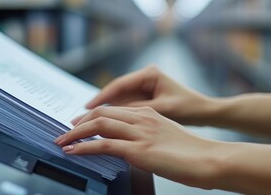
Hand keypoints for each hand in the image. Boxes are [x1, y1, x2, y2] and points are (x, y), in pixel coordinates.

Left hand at [55, 106, 222, 188]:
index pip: (113, 110)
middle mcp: (141, 118)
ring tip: (61, 141)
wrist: (209, 160)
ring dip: (75, 134)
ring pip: (97, 126)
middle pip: (101, 113)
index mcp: (148, 113)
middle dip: (79, 122)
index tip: (80, 124)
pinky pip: (102, 144)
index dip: (92, 116)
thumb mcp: (166, 138)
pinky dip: (83, 147)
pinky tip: (73, 151)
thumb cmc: (192, 154)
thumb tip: (132, 147)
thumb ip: (148, 136)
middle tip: (65, 132)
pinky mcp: (137, 149)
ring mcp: (139, 132)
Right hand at [78, 66, 218, 125]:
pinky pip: (127, 106)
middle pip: (116, 92)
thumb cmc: (190, 109)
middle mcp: (145, 77)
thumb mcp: (162, 110)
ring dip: (106, 112)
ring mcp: (146, 87)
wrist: (208, 113)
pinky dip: (117, 116)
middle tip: (81, 118)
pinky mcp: (148, 97)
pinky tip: (105, 126)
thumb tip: (111, 116)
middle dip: (99, 106)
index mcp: (149, 74)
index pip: (119, 85)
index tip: (86, 109)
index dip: (101, 98)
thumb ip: (136, 111)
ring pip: (120, 100)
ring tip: (88, 124)